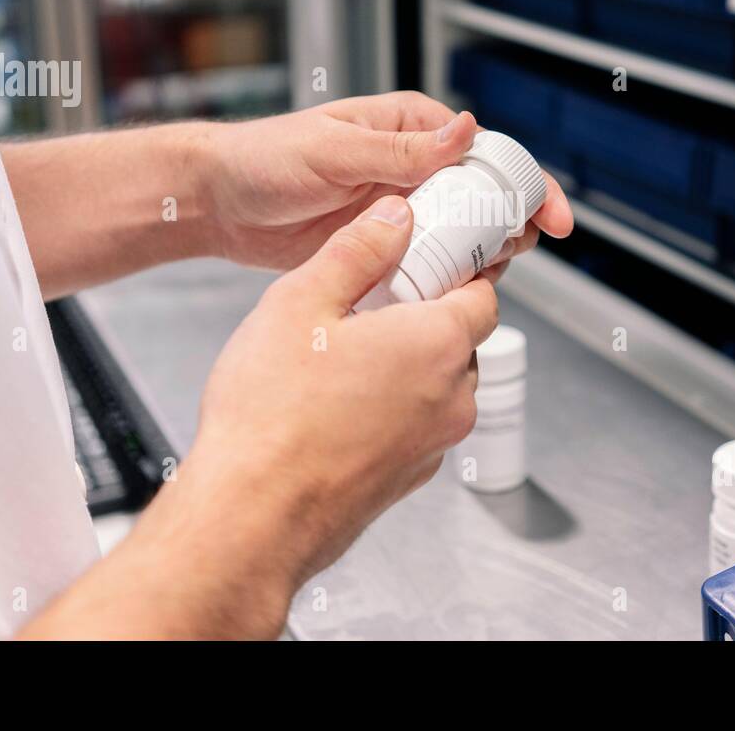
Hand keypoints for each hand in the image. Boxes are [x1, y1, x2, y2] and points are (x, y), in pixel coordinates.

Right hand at [190, 196, 497, 622]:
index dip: (459, 267)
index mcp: (437, 344)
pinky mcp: (407, 479)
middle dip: (424, 315)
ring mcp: (432, 445)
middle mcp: (451, 398)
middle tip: (368, 303)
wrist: (250, 517)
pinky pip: (415, 425)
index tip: (428, 255)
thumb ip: (358, 250)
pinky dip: (391, 407)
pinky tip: (335, 403)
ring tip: (341, 356)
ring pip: (438, 384)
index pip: (484, 291)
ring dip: (406, 364)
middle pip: (461, 338)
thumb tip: (394, 217)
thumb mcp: (301, 302)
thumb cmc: (271, 416)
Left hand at [198, 91, 573, 274]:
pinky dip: (444, 278)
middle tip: (512, 253)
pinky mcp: (383, 245)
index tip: (549, 216)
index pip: (486, 152)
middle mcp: (414, 167)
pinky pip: (428, 263)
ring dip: (478, 256)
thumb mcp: (334, 150)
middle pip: (485, 198)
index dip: (526, 183)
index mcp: (411, 129)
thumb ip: (399, 150)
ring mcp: (401, 210)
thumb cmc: (266, 158)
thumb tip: (464, 130)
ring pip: (462, 235)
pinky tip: (445, 294)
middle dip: (510, 226)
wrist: (220, 202)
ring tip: (479, 276)